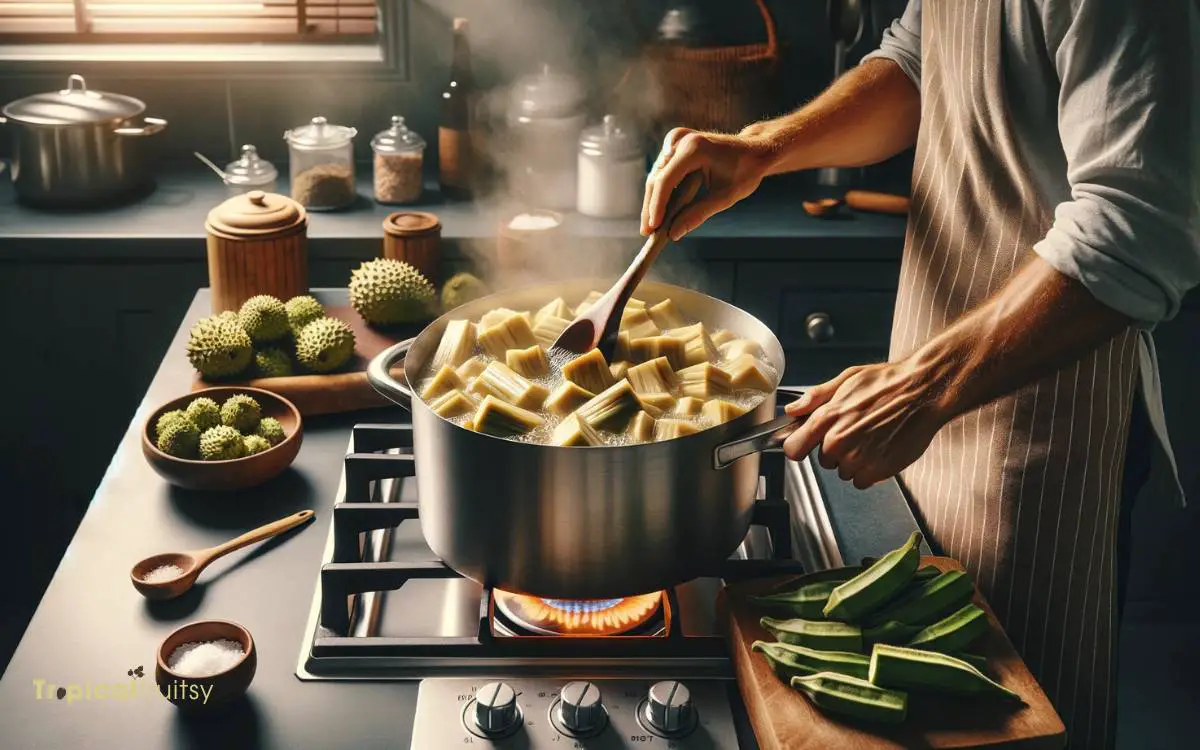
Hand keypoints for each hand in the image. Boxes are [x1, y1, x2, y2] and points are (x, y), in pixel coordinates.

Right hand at [641, 127, 770, 238]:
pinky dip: (660, 192)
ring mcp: (675, 139)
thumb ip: (698, 214)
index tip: (652, 228)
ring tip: (650, 227)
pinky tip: (658, 212)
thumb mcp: (725, 197)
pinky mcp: (673, 144)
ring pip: (656, 176)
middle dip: (650, 207)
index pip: (666, 180)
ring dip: (652, 201)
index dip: (657, 206)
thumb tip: (674, 234)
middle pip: (656, 178)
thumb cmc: (744, 172)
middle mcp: (681, 140)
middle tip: (647, 232)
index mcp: (694, 148)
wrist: (753, 150)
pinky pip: (661, 171)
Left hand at [781, 361, 950, 488]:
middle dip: (835, 449)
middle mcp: (839, 440)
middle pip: (823, 460)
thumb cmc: (889, 382)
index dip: (799, 446)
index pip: (794, 448)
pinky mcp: (877, 471)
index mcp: (828, 417)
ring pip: (843, 471)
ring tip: (873, 438)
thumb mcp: (848, 379)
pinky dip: (870, 472)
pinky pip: (861, 481)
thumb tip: (793, 410)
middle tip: (857, 430)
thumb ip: (816, 397)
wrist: (924, 391)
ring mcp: (858, 458)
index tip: (806, 444)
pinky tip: (881, 451)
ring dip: (854, 461)